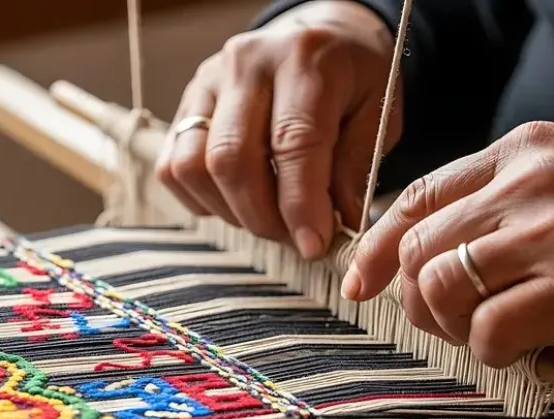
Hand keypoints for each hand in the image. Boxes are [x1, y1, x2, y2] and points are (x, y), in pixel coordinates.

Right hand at [157, 1, 398, 258]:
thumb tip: (339, 222)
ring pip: (194, 166)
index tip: (313, 244)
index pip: (292, 142)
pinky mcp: (185, 103)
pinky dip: (203, 200)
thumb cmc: (352, 80)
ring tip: (268, 219)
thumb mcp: (380, 112)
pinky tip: (239, 202)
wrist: (320, 39)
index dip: (301, 204)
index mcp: (305, 60)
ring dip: (231, 212)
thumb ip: (357, 166)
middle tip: (293, 238)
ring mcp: (208, 81)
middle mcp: (247, 63)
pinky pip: (173, 167)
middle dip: (263, 217)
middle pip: (232, 158)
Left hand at [342, 121, 553, 367]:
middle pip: (420, 248)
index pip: (418, 195)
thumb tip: (436, 256)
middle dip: (418, 300)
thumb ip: (506, 204)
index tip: (363, 282)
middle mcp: (530, 180)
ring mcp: (552, 229)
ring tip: (493, 335)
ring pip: (442, 288)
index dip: (379, 246)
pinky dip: (494, 353)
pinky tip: (525, 349)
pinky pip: (489, 331)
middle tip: (449, 324)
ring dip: (455, 328)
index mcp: (524, 149)